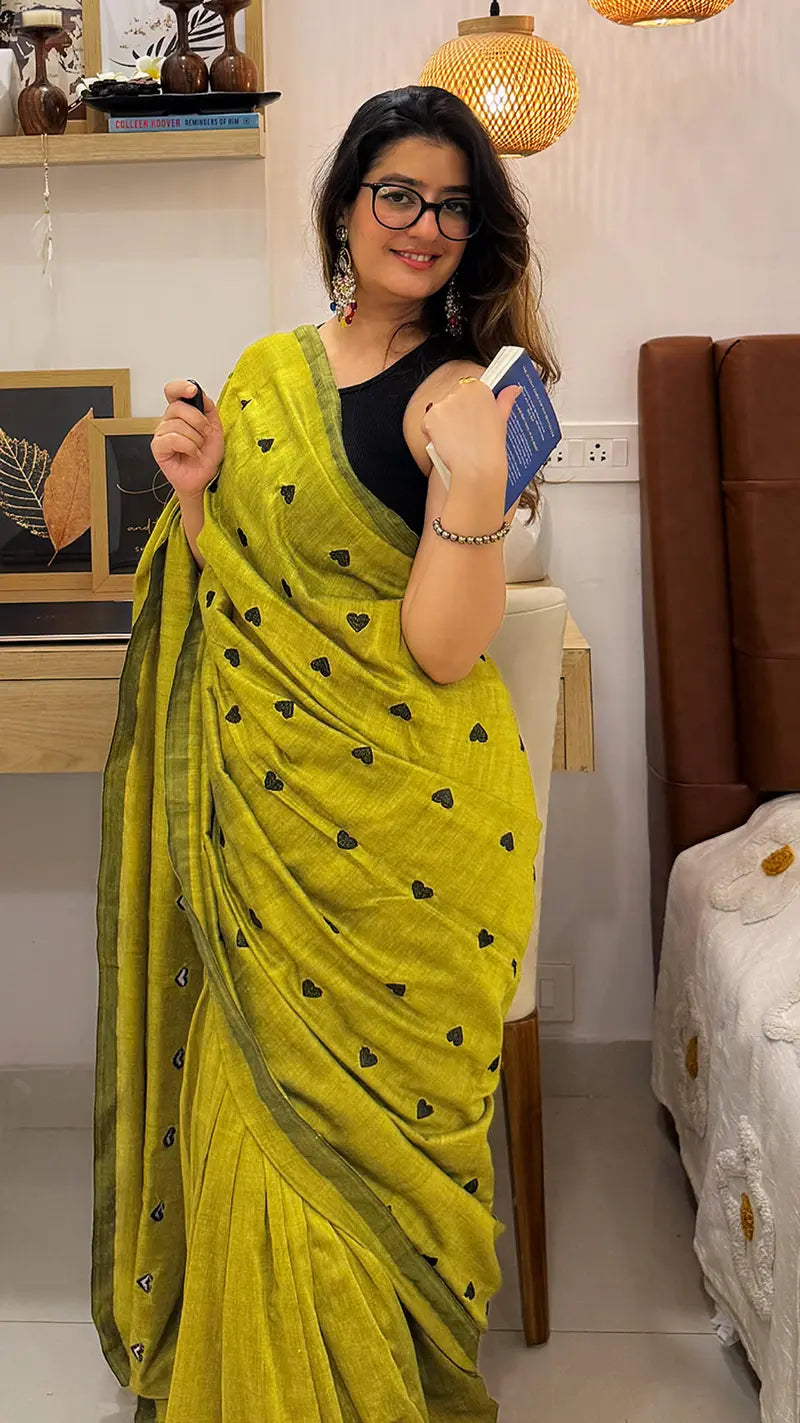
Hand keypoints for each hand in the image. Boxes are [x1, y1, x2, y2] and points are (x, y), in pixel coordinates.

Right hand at [151, 380, 224, 498]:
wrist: (204, 478)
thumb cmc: (206, 456)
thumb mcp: (215, 428)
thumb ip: (208, 408)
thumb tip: (199, 393)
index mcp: (180, 413)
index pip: (172, 391)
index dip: (180, 387)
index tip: (192, 390)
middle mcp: (168, 421)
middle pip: (178, 407)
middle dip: (199, 422)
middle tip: (205, 435)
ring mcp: (161, 434)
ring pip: (178, 425)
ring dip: (196, 439)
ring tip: (198, 449)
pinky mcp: (158, 447)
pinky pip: (173, 439)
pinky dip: (189, 447)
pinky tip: (192, 454)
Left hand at [421, 378, 521, 488]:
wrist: (477, 467)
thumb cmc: (491, 447)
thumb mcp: (502, 419)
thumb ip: (505, 400)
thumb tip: (513, 388)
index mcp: (479, 387)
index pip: (469, 389)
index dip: (470, 406)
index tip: (473, 418)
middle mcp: (460, 390)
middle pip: (453, 399)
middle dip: (456, 414)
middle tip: (465, 433)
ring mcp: (444, 403)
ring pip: (440, 411)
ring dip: (444, 423)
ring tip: (458, 440)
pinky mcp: (430, 417)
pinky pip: (427, 423)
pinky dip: (432, 433)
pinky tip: (446, 443)